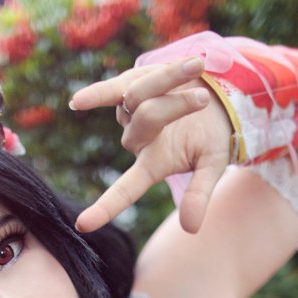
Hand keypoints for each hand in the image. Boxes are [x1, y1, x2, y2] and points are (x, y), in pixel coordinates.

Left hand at [69, 57, 231, 234]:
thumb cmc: (214, 135)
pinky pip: (110, 90)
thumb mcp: (212, 165)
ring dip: (171, 79)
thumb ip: (199, 193)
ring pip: (139, 95)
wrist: (219, 96)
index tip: (83, 225)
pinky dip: (96, 95)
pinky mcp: (128, 86)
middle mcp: (137, 142)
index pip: (125, 191)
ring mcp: (130, 113)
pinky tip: (77, 102)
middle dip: (177, 104)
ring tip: (197, 69)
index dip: (105, 208)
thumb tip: (190, 228)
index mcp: (153, 165)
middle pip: (147, 118)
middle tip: (204, 99)